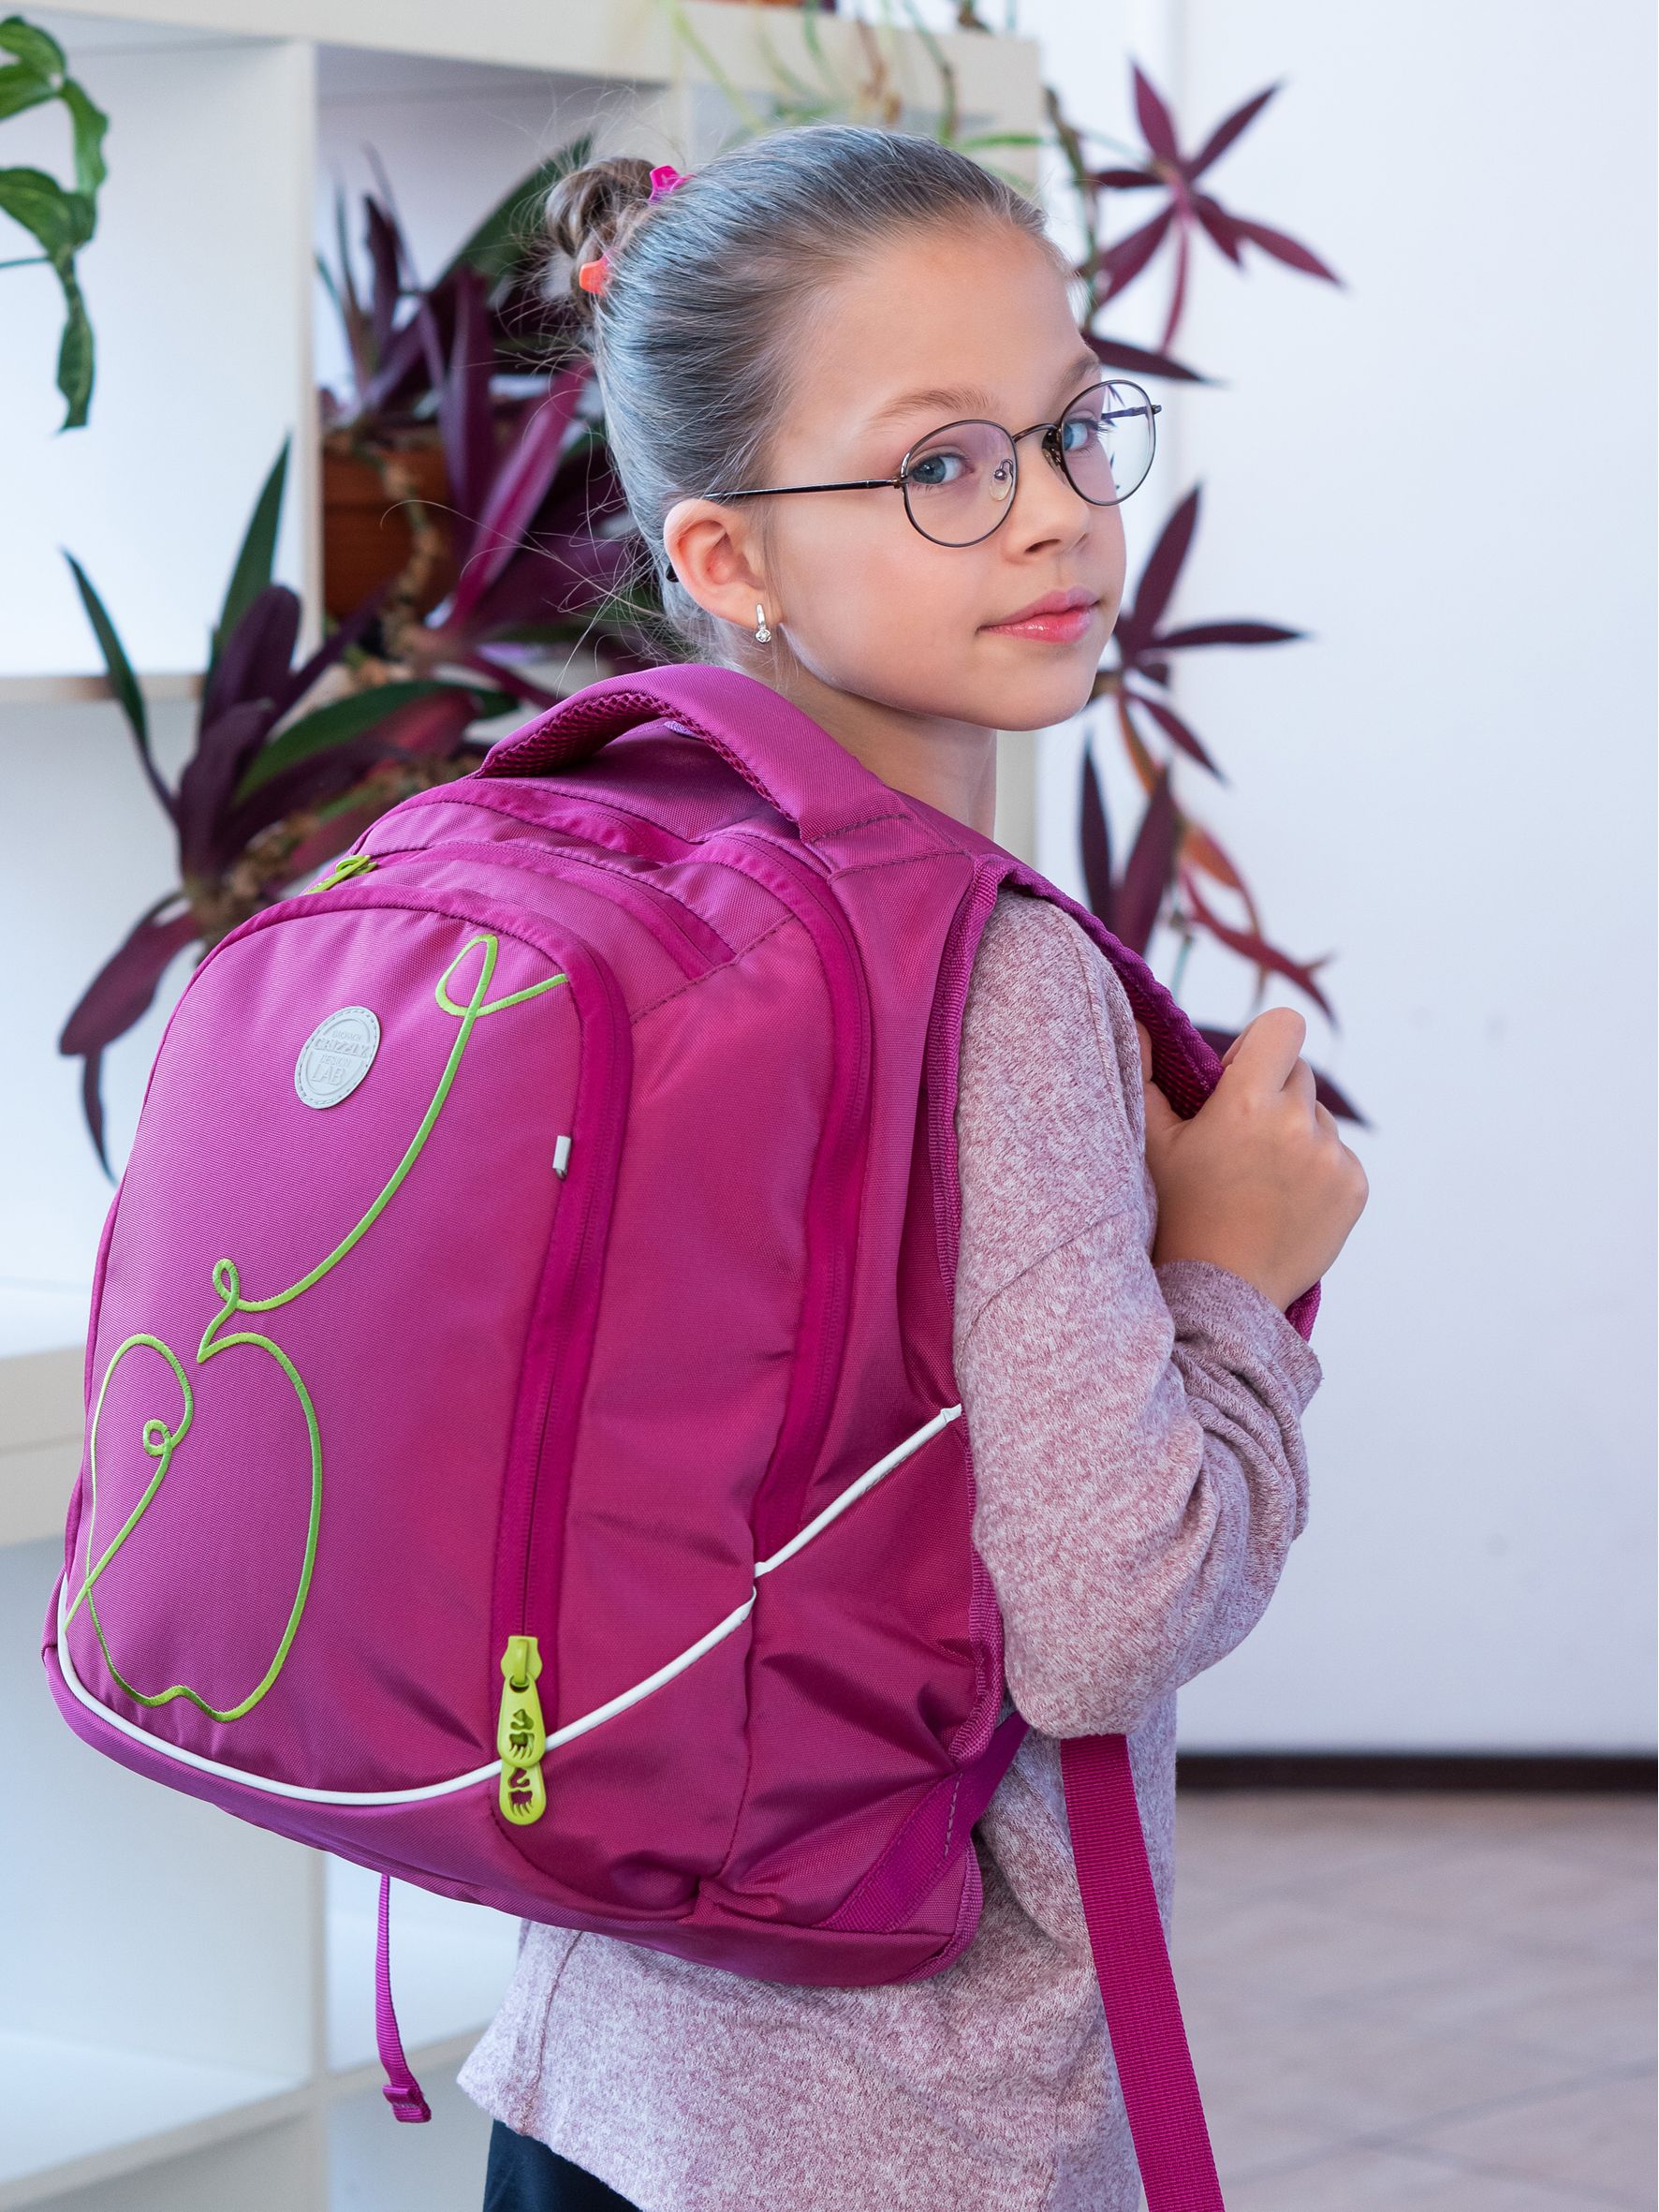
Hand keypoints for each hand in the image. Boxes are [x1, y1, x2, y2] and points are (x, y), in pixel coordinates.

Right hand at [1135, 1009, 1367, 1310]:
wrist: (1220, 1292)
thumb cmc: (1177, 1213)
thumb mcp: (1151, 1143)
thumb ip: (1147, 1074)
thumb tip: (1143, 1022)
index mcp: (1249, 1102)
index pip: (1284, 1026)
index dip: (1259, 1044)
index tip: (1239, 1077)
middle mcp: (1298, 1124)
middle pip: (1299, 1073)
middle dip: (1272, 1093)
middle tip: (1240, 1139)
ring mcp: (1332, 1158)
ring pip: (1319, 1117)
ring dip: (1294, 1133)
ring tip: (1259, 1179)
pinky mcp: (1354, 1187)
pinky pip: (1338, 1155)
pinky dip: (1315, 1169)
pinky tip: (1282, 1200)